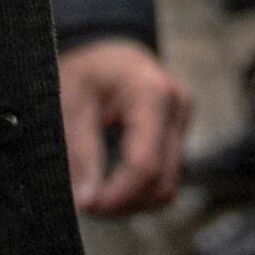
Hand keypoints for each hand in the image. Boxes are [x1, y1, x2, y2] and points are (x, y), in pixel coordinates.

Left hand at [56, 37, 189, 214]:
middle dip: (124, 202)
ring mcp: (183, 121)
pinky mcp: (179, 133)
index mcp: (152, 94)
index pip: (144, 164)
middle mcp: (178, 108)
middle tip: (88, 204)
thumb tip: (86, 200)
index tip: (87, 206)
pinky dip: (140, 188)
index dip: (117, 196)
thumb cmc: (87, 69)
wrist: (105, 47)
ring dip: (134, 201)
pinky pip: (166, 175)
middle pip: (162, 181)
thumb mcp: (71, 103)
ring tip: (99, 195)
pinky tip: (115, 184)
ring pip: (168, 185)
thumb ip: (80, 152)